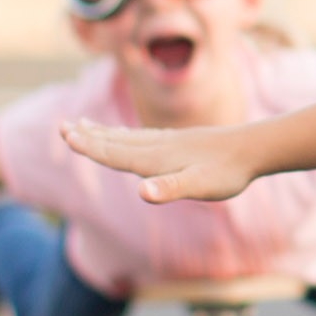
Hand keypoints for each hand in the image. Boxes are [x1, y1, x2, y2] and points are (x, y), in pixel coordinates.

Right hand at [61, 119, 259, 203]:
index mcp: (155, 160)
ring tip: (83, 123)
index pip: (114, 153)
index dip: (89, 146)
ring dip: (103, 133)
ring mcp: (168, 143)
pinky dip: (126, 135)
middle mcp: (157, 148)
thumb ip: (169, 189)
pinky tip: (126, 135)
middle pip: (115, 142)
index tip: (65, 135)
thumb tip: (142, 192)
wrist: (252, 149)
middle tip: (62, 126)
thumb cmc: (227, 173)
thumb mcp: (199, 186)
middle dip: (88, 136)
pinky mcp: (179, 142)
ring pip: (127, 137)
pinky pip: (143, 137)